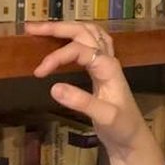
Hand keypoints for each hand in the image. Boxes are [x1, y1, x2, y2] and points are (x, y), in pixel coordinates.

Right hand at [26, 21, 146, 158]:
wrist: (134, 137)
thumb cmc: (122, 127)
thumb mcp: (104, 117)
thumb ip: (81, 102)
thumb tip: (53, 87)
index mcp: (109, 67)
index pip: (80, 50)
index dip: (57, 57)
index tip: (39, 73)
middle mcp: (109, 60)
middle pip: (84, 32)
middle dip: (57, 28)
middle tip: (30, 29)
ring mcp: (107, 63)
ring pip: (89, 33)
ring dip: (67, 28)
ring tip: (44, 28)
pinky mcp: (103, 69)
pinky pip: (92, 43)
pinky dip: (76, 35)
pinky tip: (66, 38)